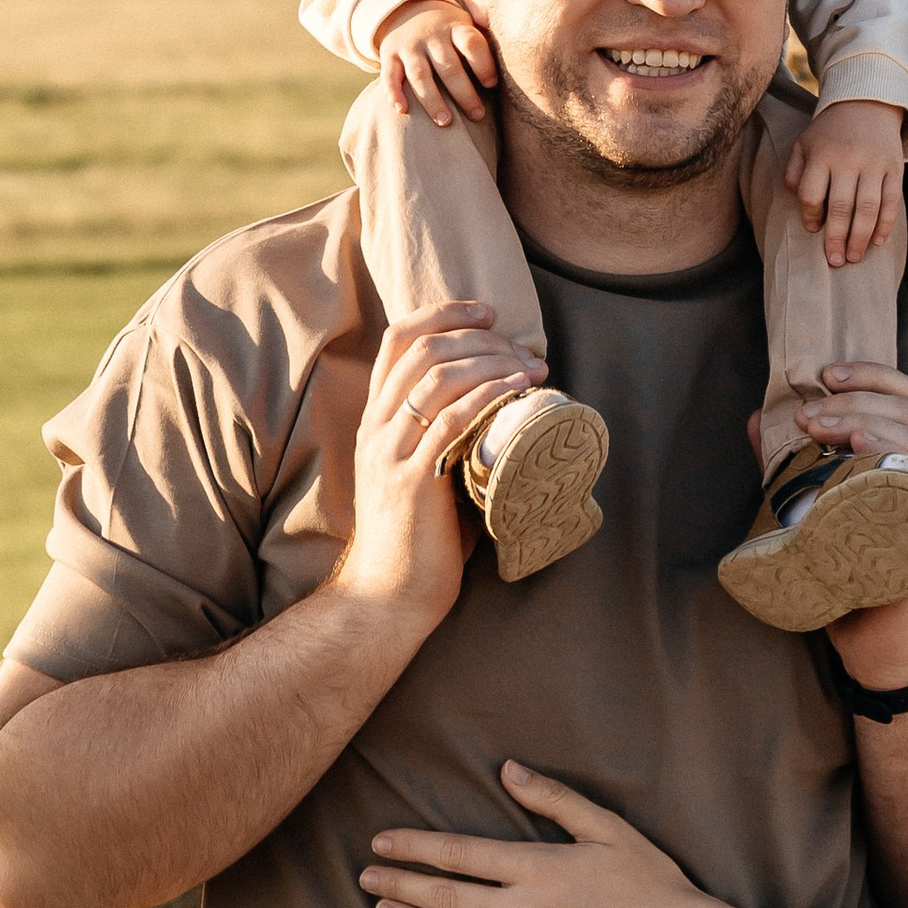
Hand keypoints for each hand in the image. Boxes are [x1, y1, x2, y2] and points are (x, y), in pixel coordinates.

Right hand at [333, 303, 536, 635]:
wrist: (387, 597)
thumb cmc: (417, 538)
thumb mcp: (422, 471)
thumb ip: (444, 433)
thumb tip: (501, 400)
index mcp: (375, 420)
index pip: (397, 339)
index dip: (442, 312)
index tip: (487, 310)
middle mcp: (377, 428)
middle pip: (422, 349)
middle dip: (478, 335)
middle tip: (523, 346)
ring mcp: (391, 453)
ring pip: (436, 378)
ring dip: (490, 362)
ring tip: (531, 367)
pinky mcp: (412, 482)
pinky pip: (451, 423)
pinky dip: (487, 396)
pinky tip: (516, 391)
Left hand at [360, 762, 761, 907]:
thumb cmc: (652, 882)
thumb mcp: (607, 827)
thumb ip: (553, 798)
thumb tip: (507, 769)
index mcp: (539, 868)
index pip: (458, 855)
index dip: (413, 849)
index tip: (380, 843)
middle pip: (445, 899)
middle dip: (399, 887)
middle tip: (364, 878)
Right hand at [378, 0, 499, 128]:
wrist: (407, 8)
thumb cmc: (448, 28)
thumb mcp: (467, 23)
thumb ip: (485, 41)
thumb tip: (517, 62)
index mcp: (456, 27)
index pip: (472, 44)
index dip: (483, 65)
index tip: (492, 85)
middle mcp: (432, 36)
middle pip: (448, 66)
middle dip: (464, 93)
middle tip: (478, 116)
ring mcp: (409, 46)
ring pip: (420, 75)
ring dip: (432, 99)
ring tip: (446, 122)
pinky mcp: (390, 54)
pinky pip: (390, 76)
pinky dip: (394, 93)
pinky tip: (402, 111)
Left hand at [749, 358, 907, 697]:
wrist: (872, 643)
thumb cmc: (847, 571)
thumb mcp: (811, 506)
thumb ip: (788, 463)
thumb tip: (758, 418)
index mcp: (905, 461)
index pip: (907, 398)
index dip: (872, 374)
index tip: (824, 373)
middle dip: (855, 398)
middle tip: (808, 413)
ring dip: (863, 421)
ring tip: (819, 428)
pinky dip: (891, 457)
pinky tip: (859, 450)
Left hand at [779, 98, 906, 265]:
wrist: (868, 103)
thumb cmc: (830, 132)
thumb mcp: (804, 143)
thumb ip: (794, 171)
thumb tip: (798, 201)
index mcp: (821, 154)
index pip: (811, 194)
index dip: (810, 216)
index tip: (813, 230)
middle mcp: (848, 159)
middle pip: (840, 207)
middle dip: (836, 238)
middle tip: (834, 261)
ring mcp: (874, 164)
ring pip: (867, 209)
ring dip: (860, 238)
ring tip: (854, 257)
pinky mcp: (894, 168)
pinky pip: (891, 202)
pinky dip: (885, 225)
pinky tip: (877, 242)